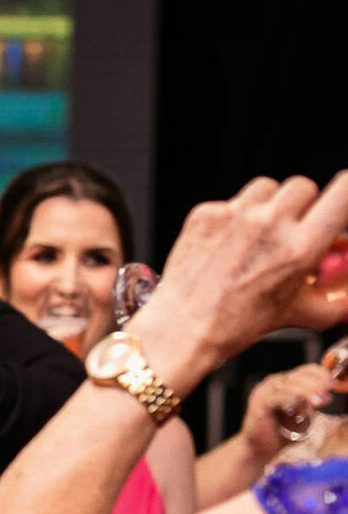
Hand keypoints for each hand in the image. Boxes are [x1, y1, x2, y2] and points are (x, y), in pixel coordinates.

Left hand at [134, 173, 347, 385]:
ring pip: (268, 188)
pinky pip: (233, 201)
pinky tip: (228, 244)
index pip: (345, 191)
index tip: (343, 198)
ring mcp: (234, 215)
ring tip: (257, 238)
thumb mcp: (300, 313)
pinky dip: (235, 217)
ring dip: (269, 207)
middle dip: (303, 207)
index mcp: (300, 247)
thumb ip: (337, 297)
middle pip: (304, 186)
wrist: (182, 328)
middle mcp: (268, 224)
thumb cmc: (237, 324)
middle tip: (292, 231)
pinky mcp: (206, 214)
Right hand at [240, 363, 337, 460]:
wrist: (260, 448)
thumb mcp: (303, 415)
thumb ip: (313, 404)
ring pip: (289, 384)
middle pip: (299, 375)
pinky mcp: (259, 403)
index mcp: (285, 382)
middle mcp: (273, 383)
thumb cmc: (282, 432)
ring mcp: (264, 391)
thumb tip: (327, 396)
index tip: (333, 385)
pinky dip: (291, 400)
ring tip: (318, 403)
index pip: (306, 370)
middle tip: (326, 397)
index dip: (322, 375)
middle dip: (317, 384)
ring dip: (307, 392)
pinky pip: (277, 397)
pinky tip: (299, 406)